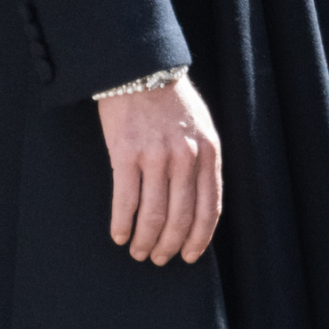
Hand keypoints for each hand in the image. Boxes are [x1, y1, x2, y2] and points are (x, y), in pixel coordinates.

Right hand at [97, 74, 221, 264]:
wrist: (141, 69)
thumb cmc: (172, 101)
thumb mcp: (201, 127)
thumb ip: (204, 162)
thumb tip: (199, 205)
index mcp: (209, 151)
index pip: (210, 208)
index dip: (198, 239)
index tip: (189, 256)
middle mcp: (186, 157)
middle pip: (180, 218)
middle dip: (169, 246)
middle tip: (158, 258)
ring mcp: (156, 156)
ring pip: (153, 216)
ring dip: (144, 241)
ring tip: (138, 251)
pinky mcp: (126, 154)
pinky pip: (126, 202)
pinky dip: (121, 225)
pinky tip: (119, 234)